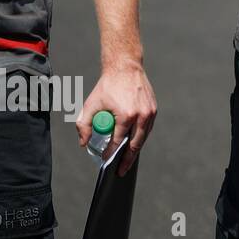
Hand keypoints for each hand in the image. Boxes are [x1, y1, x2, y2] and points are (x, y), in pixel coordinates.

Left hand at [76, 60, 156, 176]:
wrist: (126, 68)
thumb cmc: (108, 86)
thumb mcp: (91, 104)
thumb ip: (84, 125)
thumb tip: (84, 143)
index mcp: (126, 115)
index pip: (118, 142)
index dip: (111, 154)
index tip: (106, 161)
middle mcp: (141, 115)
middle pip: (135, 145)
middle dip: (127, 160)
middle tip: (121, 170)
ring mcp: (150, 113)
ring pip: (143, 138)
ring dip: (136, 149)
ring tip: (128, 160)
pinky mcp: (154, 109)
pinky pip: (147, 128)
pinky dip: (141, 136)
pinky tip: (135, 143)